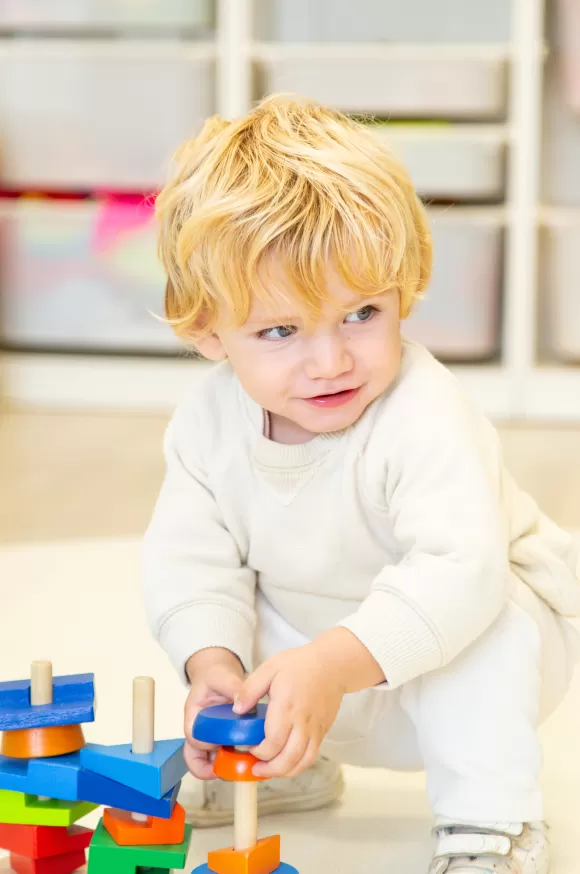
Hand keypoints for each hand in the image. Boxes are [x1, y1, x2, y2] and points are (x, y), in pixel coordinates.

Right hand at [183, 647, 244, 779]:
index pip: (193, 736)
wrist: (220, 674)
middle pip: (195, 757)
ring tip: (240, 768)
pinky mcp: (223, 739)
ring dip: (222, 767)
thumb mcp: (222, 676)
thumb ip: (232, 686)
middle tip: (227, 771)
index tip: (218, 743)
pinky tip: (248, 759)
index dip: (205, 744)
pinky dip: (234, 762)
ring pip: (208, 762)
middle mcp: (199, 730)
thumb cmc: (216, 675)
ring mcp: (210, 737)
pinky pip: (224, 757)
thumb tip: (242, 700)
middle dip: (208, 768)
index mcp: (194, 716)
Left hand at [233, 643, 345, 779]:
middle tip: (255, 768)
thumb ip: (250, 689)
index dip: (258, 752)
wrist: (333, 664)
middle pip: (287, 759)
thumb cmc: (301, 664)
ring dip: (284, 772)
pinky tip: (287, 762)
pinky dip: (298, 765)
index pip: (272, 743)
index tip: (249, 747)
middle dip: (269, 770)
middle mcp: (302, 722)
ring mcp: (315, 729)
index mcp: (286, 707)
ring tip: (269, 770)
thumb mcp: (270, 668)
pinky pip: (311, 756)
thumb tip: (237, 709)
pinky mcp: (322, 731)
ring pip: (302, 762)